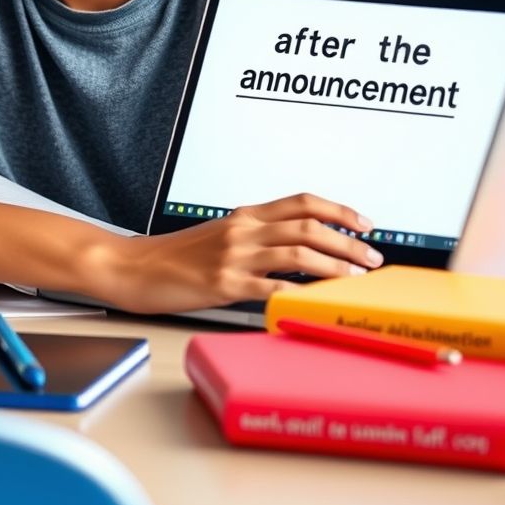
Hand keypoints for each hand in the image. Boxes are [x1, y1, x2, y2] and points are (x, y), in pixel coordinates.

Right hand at [106, 193, 383, 313]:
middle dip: (348, 240)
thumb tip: (293, 248)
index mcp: (244, 215)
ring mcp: (235, 256)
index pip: (302, 202)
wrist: (133, 267)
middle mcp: (244, 230)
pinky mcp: (225, 284)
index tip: (363, 222)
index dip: (339, 209)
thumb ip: (253, 236)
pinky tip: (317, 303)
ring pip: (299, 252)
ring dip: (336, 265)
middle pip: (309, 225)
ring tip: (357, 277)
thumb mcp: (218, 235)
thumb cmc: (174, 255)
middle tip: (372, 256)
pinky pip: (272, 288)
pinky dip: (300, 295)